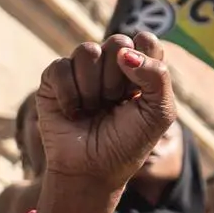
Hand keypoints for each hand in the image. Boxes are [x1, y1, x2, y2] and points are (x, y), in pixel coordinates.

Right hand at [26, 35, 173, 212]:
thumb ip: (157, 76)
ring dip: (93, 88)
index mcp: (139, 67)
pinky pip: (61, 67)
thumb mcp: (159, 114)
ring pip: (87, 51)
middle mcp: (111, 64)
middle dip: (117, 80)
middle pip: (117, 42)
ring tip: (93, 109)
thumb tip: (126, 52)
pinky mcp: (54, 79)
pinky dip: (69, 95)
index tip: (138, 94)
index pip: (146, 40)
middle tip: (114, 104)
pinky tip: (73, 112)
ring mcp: (82, 69)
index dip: (144, 64)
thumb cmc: (128, 143)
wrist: (92, 171)